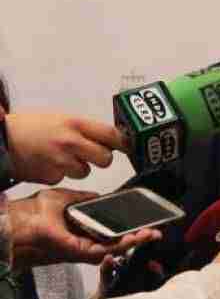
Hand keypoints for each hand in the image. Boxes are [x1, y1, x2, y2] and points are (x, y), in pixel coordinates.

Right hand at [4, 113, 126, 183]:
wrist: (0, 139)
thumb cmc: (30, 127)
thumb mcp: (60, 119)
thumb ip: (83, 129)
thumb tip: (109, 138)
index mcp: (75, 124)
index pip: (111, 135)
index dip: (123, 142)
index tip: (127, 146)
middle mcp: (70, 142)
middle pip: (105, 159)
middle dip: (102, 159)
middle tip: (92, 155)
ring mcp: (60, 161)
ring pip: (85, 172)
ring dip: (78, 168)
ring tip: (60, 157)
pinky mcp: (50, 177)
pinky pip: (64, 179)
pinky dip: (59, 174)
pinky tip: (46, 164)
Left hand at [7, 188, 160, 268]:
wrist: (23, 220)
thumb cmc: (37, 211)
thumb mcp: (69, 198)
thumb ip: (88, 200)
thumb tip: (103, 197)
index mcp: (85, 227)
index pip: (113, 228)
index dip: (131, 225)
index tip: (146, 219)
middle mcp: (87, 239)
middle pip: (120, 239)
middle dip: (141, 235)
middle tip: (157, 229)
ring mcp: (85, 247)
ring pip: (117, 246)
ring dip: (137, 240)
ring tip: (152, 233)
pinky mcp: (82, 252)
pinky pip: (107, 250)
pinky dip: (123, 244)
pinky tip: (135, 237)